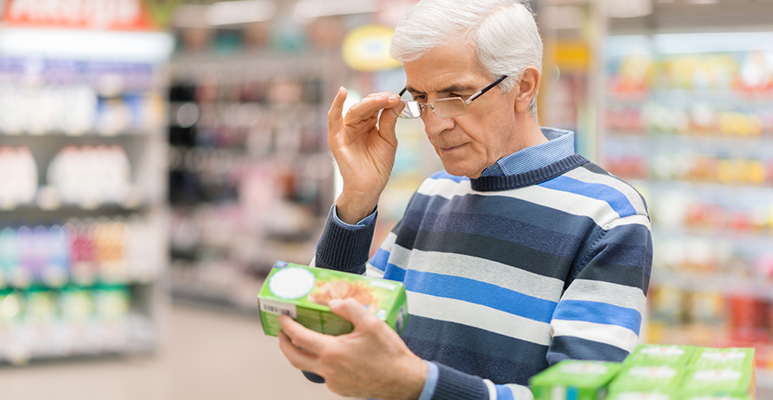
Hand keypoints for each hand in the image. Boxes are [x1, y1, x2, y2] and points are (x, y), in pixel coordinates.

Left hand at [278, 298, 425, 399]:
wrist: (403, 382)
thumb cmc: (388, 352)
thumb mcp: (372, 322)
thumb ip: (349, 308)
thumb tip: (332, 303)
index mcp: (331, 352)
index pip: (299, 337)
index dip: (287, 325)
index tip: (282, 317)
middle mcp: (328, 370)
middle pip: (294, 358)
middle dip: (284, 344)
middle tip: (282, 333)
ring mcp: (333, 382)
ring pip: (309, 368)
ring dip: (302, 354)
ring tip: (306, 342)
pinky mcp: (341, 389)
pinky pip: (325, 374)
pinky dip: (322, 363)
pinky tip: (333, 354)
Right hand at [327, 87, 402, 223]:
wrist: (370, 187)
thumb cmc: (378, 166)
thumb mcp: (388, 140)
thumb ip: (389, 121)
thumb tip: (397, 101)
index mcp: (367, 123)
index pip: (375, 105)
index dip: (385, 100)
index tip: (398, 98)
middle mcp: (355, 124)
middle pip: (366, 105)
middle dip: (380, 100)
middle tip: (393, 98)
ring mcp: (344, 130)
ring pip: (355, 110)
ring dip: (370, 103)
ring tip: (383, 99)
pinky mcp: (337, 138)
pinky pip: (333, 118)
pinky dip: (336, 105)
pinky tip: (342, 92)